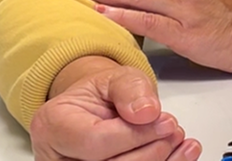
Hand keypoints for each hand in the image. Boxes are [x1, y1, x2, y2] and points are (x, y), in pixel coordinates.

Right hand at [31, 57, 202, 159]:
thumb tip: (147, 112)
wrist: (93, 112)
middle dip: (150, 152)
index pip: (94, 142)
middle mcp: (56, 157)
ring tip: (176, 141)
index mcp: (52, 125)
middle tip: (173, 131)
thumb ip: (129, 89)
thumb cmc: (99, 97)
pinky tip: (178, 156)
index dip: (135, 135)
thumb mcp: (114, 78)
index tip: (166, 122)